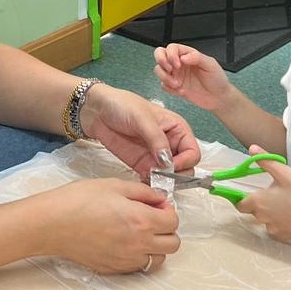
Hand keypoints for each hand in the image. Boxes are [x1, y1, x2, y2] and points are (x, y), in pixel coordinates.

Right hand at [43, 179, 179, 273]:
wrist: (52, 223)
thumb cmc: (79, 200)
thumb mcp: (114, 185)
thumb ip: (143, 192)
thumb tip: (160, 199)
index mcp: (141, 220)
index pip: (173, 221)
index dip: (168, 210)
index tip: (157, 205)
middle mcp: (138, 244)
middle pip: (173, 244)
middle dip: (167, 230)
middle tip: (151, 218)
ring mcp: (126, 260)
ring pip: (158, 259)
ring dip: (156, 246)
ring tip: (138, 232)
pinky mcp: (114, 269)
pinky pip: (138, 266)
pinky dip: (139, 256)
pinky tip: (124, 242)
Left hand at [78, 84, 200, 179]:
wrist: (97, 111)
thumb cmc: (122, 105)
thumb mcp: (142, 117)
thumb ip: (156, 139)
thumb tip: (167, 161)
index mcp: (178, 129)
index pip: (193, 152)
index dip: (185, 162)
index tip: (170, 166)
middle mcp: (171, 144)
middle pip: (186, 168)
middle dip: (176, 176)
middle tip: (160, 177)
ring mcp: (157, 156)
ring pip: (171, 177)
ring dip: (164, 182)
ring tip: (149, 179)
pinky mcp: (143, 165)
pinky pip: (154, 179)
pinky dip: (151, 184)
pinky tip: (143, 181)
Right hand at [153, 44, 236, 112]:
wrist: (219, 98)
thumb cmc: (217, 79)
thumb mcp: (210, 64)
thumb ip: (196, 57)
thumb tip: (183, 57)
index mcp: (187, 55)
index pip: (171, 48)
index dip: (171, 55)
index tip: (178, 64)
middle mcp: (179, 63)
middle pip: (160, 54)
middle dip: (161, 61)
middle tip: (170, 70)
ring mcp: (175, 75)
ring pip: (158, 70)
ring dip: (165, 77)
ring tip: (177, 84)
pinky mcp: (174, 87)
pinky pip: (163, 85)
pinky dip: (168, 88)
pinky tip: (181, 91)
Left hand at [236, 145, 290, 240]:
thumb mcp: (284, 172)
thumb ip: (265, 160)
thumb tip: (252, 148)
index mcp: (258, 201)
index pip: (240, 204)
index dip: (242, 198)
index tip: (252, 192)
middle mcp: (262, 217)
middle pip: (254, 211)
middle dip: (261, 203)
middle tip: (276, 194)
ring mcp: (273, 229)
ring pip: (266, 220)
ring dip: (271, 213)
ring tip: (288, 203)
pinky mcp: (284, 236)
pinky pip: (277, 228)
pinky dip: (281, 222)